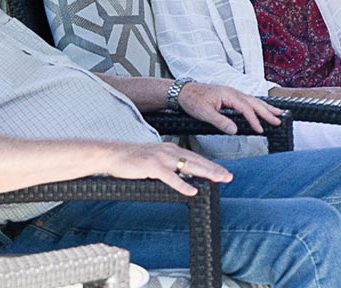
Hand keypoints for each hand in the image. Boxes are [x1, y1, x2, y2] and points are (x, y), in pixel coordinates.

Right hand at [102, 140, 232, 195]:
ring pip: (188, 166)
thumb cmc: (131, 159)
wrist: (111, 154)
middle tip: (229, 177)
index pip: (196, 158)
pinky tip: (192, 190)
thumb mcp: (154, 159)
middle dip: (214, 169)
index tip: (223, 172)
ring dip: (205, 174)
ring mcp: (160, 158)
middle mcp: (168, 151)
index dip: (211, 165)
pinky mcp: (151, 167)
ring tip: (218, 180)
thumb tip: (183, 177)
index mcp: (170, 149)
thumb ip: (169, 166)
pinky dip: (182, 184)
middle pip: (197, 161)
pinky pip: (170, 177)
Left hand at [176, 81, 281, 134]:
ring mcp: (232, 94)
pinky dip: (257, 106)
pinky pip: (247, 101)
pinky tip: (261, 110)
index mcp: (228, 95)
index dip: (254, 119)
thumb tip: (235, 130)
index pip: (246, 108)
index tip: (261, 129)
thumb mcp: (204, 113)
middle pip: (254, 102)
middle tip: (279, 119)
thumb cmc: (192, 100)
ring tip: (277, 113)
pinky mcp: (230, 97)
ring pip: (253, 100)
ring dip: (265, 107)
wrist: (182, 91)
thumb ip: (220, 121)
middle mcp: (233, 92)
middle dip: (267, 111)